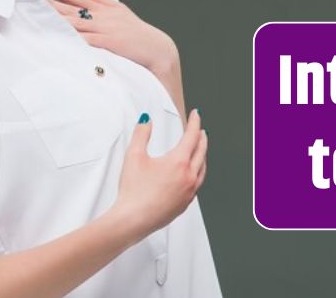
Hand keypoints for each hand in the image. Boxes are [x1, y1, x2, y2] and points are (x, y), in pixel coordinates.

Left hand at [45, 0, 180, 79]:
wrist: (157, 50)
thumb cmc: (138, 33)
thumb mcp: (119, 10)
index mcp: (103, 10)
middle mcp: (102, 18)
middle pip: (72, 8)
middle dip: (53, 1)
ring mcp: (105, 30)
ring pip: (77, 22)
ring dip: (58, 18)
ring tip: (41, 13)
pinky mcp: (109, 43)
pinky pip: (87, 41)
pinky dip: (74, 38)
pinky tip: (61, 37)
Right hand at [109, 110, 207, 244]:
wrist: (133, 220)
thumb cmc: (133, 192)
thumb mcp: (134, 156)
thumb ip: (141, 134)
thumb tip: (146, 121)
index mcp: (179, 162)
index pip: (192, 136)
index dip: (194, 122)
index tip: (195, 114)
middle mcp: (188, 176)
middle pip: (201, 151)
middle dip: (201, 137)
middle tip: (199, 129)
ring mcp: (189, 192)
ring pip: (202, 168)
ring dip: (202, 155)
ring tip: (199, 150)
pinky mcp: (185, 203)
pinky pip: (197, 183)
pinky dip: (198, 172)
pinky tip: (191, 174)